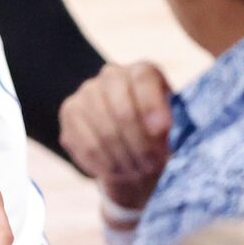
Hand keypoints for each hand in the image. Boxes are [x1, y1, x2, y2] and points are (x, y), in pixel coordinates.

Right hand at [57, 61, 173, 209]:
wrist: (131, 144)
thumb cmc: (157, 134)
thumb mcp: (174, 127)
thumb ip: (168, 127)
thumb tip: (159, 131)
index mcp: (143, 71)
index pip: (143, 79)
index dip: (152, 105)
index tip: (162, 132)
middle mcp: (112, 75)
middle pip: (122, 110)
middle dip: (140, 144)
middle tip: (152, 166)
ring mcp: (86, 92)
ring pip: (103, 131)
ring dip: (123, 159)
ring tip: (137, 173)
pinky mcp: (69, 112)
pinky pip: (85, 144)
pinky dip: (103, 163)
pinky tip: (116, 172)